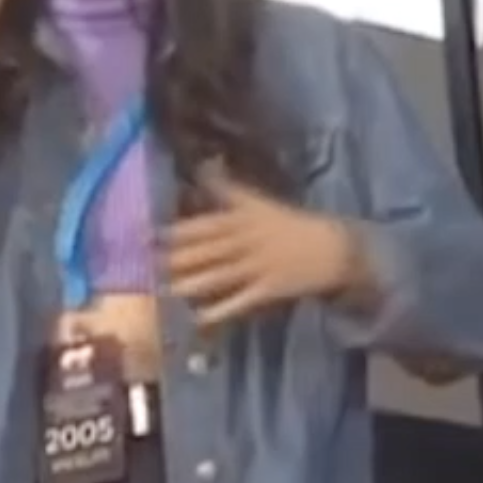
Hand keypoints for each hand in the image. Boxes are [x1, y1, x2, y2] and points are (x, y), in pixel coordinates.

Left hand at [163, 177, 362, 323]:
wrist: (333, 247)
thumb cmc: (291, 224)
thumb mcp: (259, 201)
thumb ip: (228, 187)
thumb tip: (202, 164)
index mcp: (244, 218)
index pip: (205, 224)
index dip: (176, 230)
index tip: (149, 235)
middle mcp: (247, 241)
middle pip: (208, 250)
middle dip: (178, 258)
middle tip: (150, 266)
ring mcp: (258, 266)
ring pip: (220, 275)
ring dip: (193, 283)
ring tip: (166, 291)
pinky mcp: (269, 289)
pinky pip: (241, 300)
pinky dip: (221, 309)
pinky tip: (200, 317)